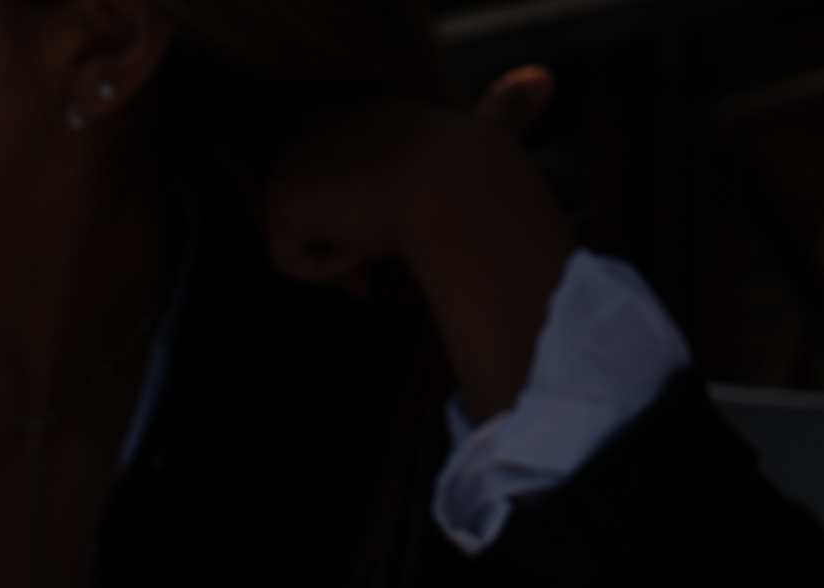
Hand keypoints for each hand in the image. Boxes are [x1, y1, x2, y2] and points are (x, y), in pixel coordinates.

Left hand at [259, 70, 572, 418]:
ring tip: (382, 246)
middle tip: (384, 257)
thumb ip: (503, 111)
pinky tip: (362, 252)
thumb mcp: (489, 129)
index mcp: (367, 106)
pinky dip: (327, 273)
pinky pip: (288, 263)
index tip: (395, 233)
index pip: (344, 173)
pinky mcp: (280, 197)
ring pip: (306, 238)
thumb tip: (543, 80)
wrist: (452, 188)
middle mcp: (322, 121)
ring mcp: (295, 157)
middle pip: (317, 210)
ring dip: (344, 256)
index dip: (364, 212)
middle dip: (346, 241)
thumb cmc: (478, 170)